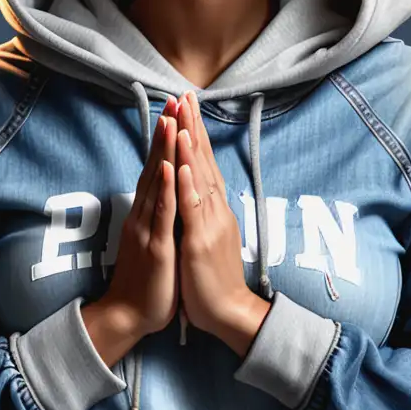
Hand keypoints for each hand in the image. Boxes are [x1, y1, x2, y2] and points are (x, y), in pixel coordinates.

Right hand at [102, 96, 180, 336]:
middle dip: (165, 134)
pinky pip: (162, 214)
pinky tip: (167, 168)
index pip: (157, 167)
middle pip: (155, 166)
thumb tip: (165, 194)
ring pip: (156, 183)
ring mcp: (149, 229)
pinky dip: (165, 189)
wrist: (129, 316)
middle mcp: (145, 214)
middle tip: (173, 101)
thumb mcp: (155, 239)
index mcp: (148, 213)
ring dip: (163, 151)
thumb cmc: (146, 280)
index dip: (166, 140)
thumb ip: (158, 215)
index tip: (175, 111)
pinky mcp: (157, 247)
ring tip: (170, 121)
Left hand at [174, 91, 259, 343]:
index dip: (196, 133)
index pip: (204, 162)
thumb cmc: (213, 279)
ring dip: (190, 147)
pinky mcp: (200, 242)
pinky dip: (188, 185)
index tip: (187, 106)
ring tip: (183, 117)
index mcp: (213, 208)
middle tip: (186, 95)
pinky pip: (192, 209)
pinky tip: (182, 164)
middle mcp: (214, 209)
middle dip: (193, 126)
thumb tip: (198, 191)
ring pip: (199, 178)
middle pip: (203, 161)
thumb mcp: (208, 237)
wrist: (228, 313)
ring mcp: (208, 224)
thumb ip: (204, 212)